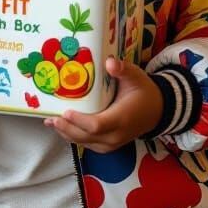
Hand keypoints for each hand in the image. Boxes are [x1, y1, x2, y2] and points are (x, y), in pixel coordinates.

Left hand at [44, 57, 163, 152]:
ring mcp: (112, 143)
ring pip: (85, 142)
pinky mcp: (108, 145)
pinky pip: (88, 144)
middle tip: (50, 118)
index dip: (79, 121)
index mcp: (121, 118)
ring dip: (67, 133)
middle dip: (66, 128)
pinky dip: (74, 137)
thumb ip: (123, 70)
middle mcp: (115, 135)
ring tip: (50, 122)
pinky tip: (63, 128)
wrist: (157, 110)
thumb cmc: (143, 91)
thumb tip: (109, 62)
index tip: (65, 112)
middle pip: (86, 136)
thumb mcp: (135, 76)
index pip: (97, 125)